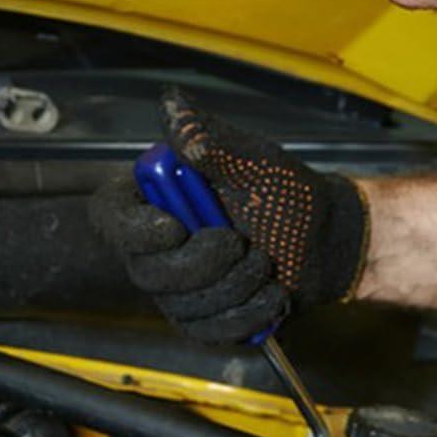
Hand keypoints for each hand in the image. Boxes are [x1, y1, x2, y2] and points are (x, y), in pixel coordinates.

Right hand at [89, 88, 369, 343]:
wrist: (325, 240)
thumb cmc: (289, 195)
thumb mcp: (253, 160)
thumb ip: (208, 137)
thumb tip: (172, 105)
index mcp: (158, 199)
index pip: (110, 215)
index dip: (132, 229)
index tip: (176, 226)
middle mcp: (157, 246)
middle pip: (147, 272)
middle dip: (203, 263)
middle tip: (241, 242)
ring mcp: (177, 288)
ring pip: (183, 306)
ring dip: (235, 285)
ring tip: (265, 263)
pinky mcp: (202, 320)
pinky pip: (210, 331)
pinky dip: (248, 313)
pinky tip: (272, 293)